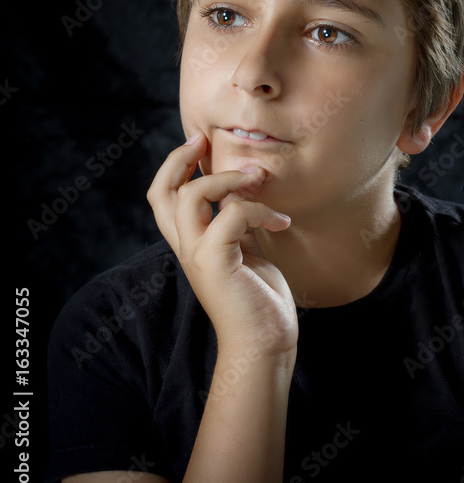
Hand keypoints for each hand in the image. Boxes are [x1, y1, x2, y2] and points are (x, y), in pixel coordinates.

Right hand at [147, 132, 297, 357]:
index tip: (197, 141)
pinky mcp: (216, 265)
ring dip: (228, 177)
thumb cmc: (259, 298)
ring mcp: (198, 256)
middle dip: (181, 159)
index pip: (163, 196)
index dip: (174, 165)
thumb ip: (234, 222)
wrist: (265, 342)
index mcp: (190, 243)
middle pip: (162, 192)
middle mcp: (187, 248)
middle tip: (205, 140)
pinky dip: (260, 210)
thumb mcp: (243, 249)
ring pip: (194, 196)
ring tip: (258, 177)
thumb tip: (242, 188)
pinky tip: (281, 221)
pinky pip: (232, 215)